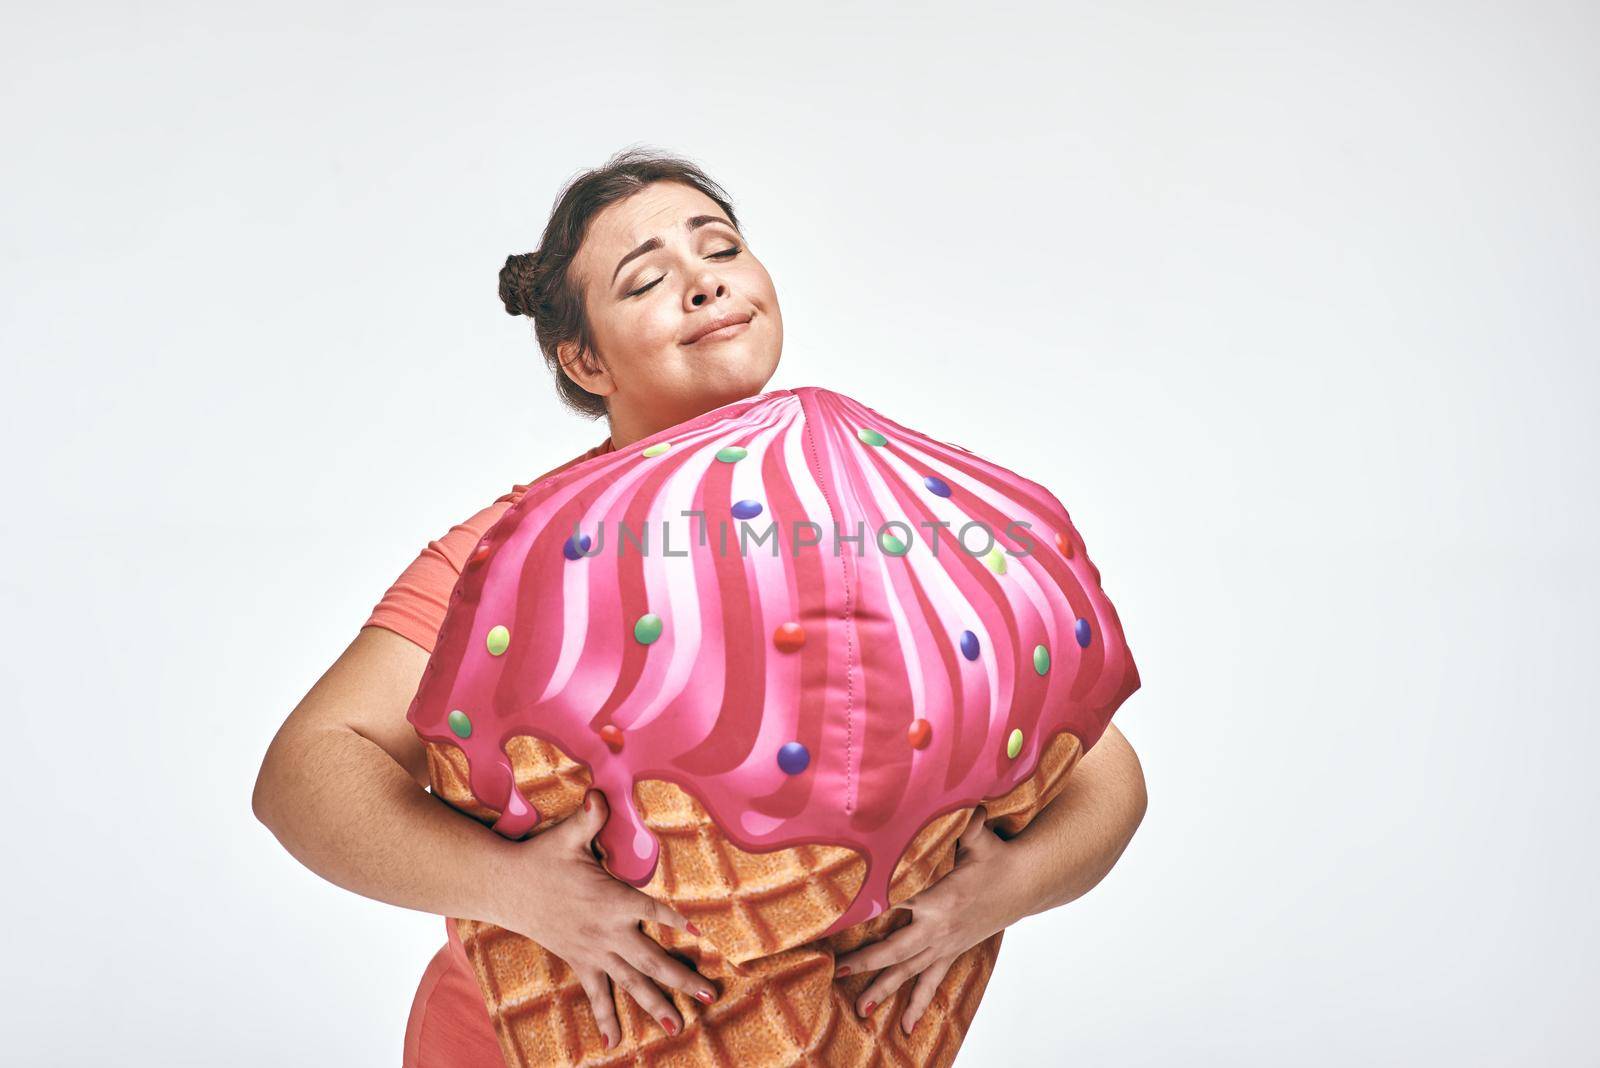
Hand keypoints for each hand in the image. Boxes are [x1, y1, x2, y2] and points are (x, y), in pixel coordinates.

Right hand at [486, 788, 717, 1048]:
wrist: (506, 887)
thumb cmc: (542, 858)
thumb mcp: (568, 835)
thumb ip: (591, 816)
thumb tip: (599, 791)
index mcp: (613, 899)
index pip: (653, 910)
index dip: (676, 920)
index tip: (699, 933)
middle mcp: (608, 931)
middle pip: (652, 959)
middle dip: (682, 979)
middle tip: (710, 995)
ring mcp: (594, 951)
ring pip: (631, 982)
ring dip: (655, 1004)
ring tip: (678, 1025)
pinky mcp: (580, 961)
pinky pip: (595, 993)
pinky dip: (605, 1017)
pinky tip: (614, 1041)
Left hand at [830, 805, 1027, 1034]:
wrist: (1027, 883)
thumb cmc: (998, 857)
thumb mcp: (978, 837)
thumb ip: (961, 821)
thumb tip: (954, 795)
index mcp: (941, 897)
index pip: (900, 900)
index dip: (873, 907)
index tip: (845, 915)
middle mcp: (940, 927)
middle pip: (897, 947)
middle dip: (868, 960)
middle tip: (841, 970)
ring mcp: (945, 944)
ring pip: (910, 972)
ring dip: (884, 990)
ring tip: (861, 1009)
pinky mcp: (951, 952)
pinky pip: (931, 982)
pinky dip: (918, 1004)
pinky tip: (905, 1028)